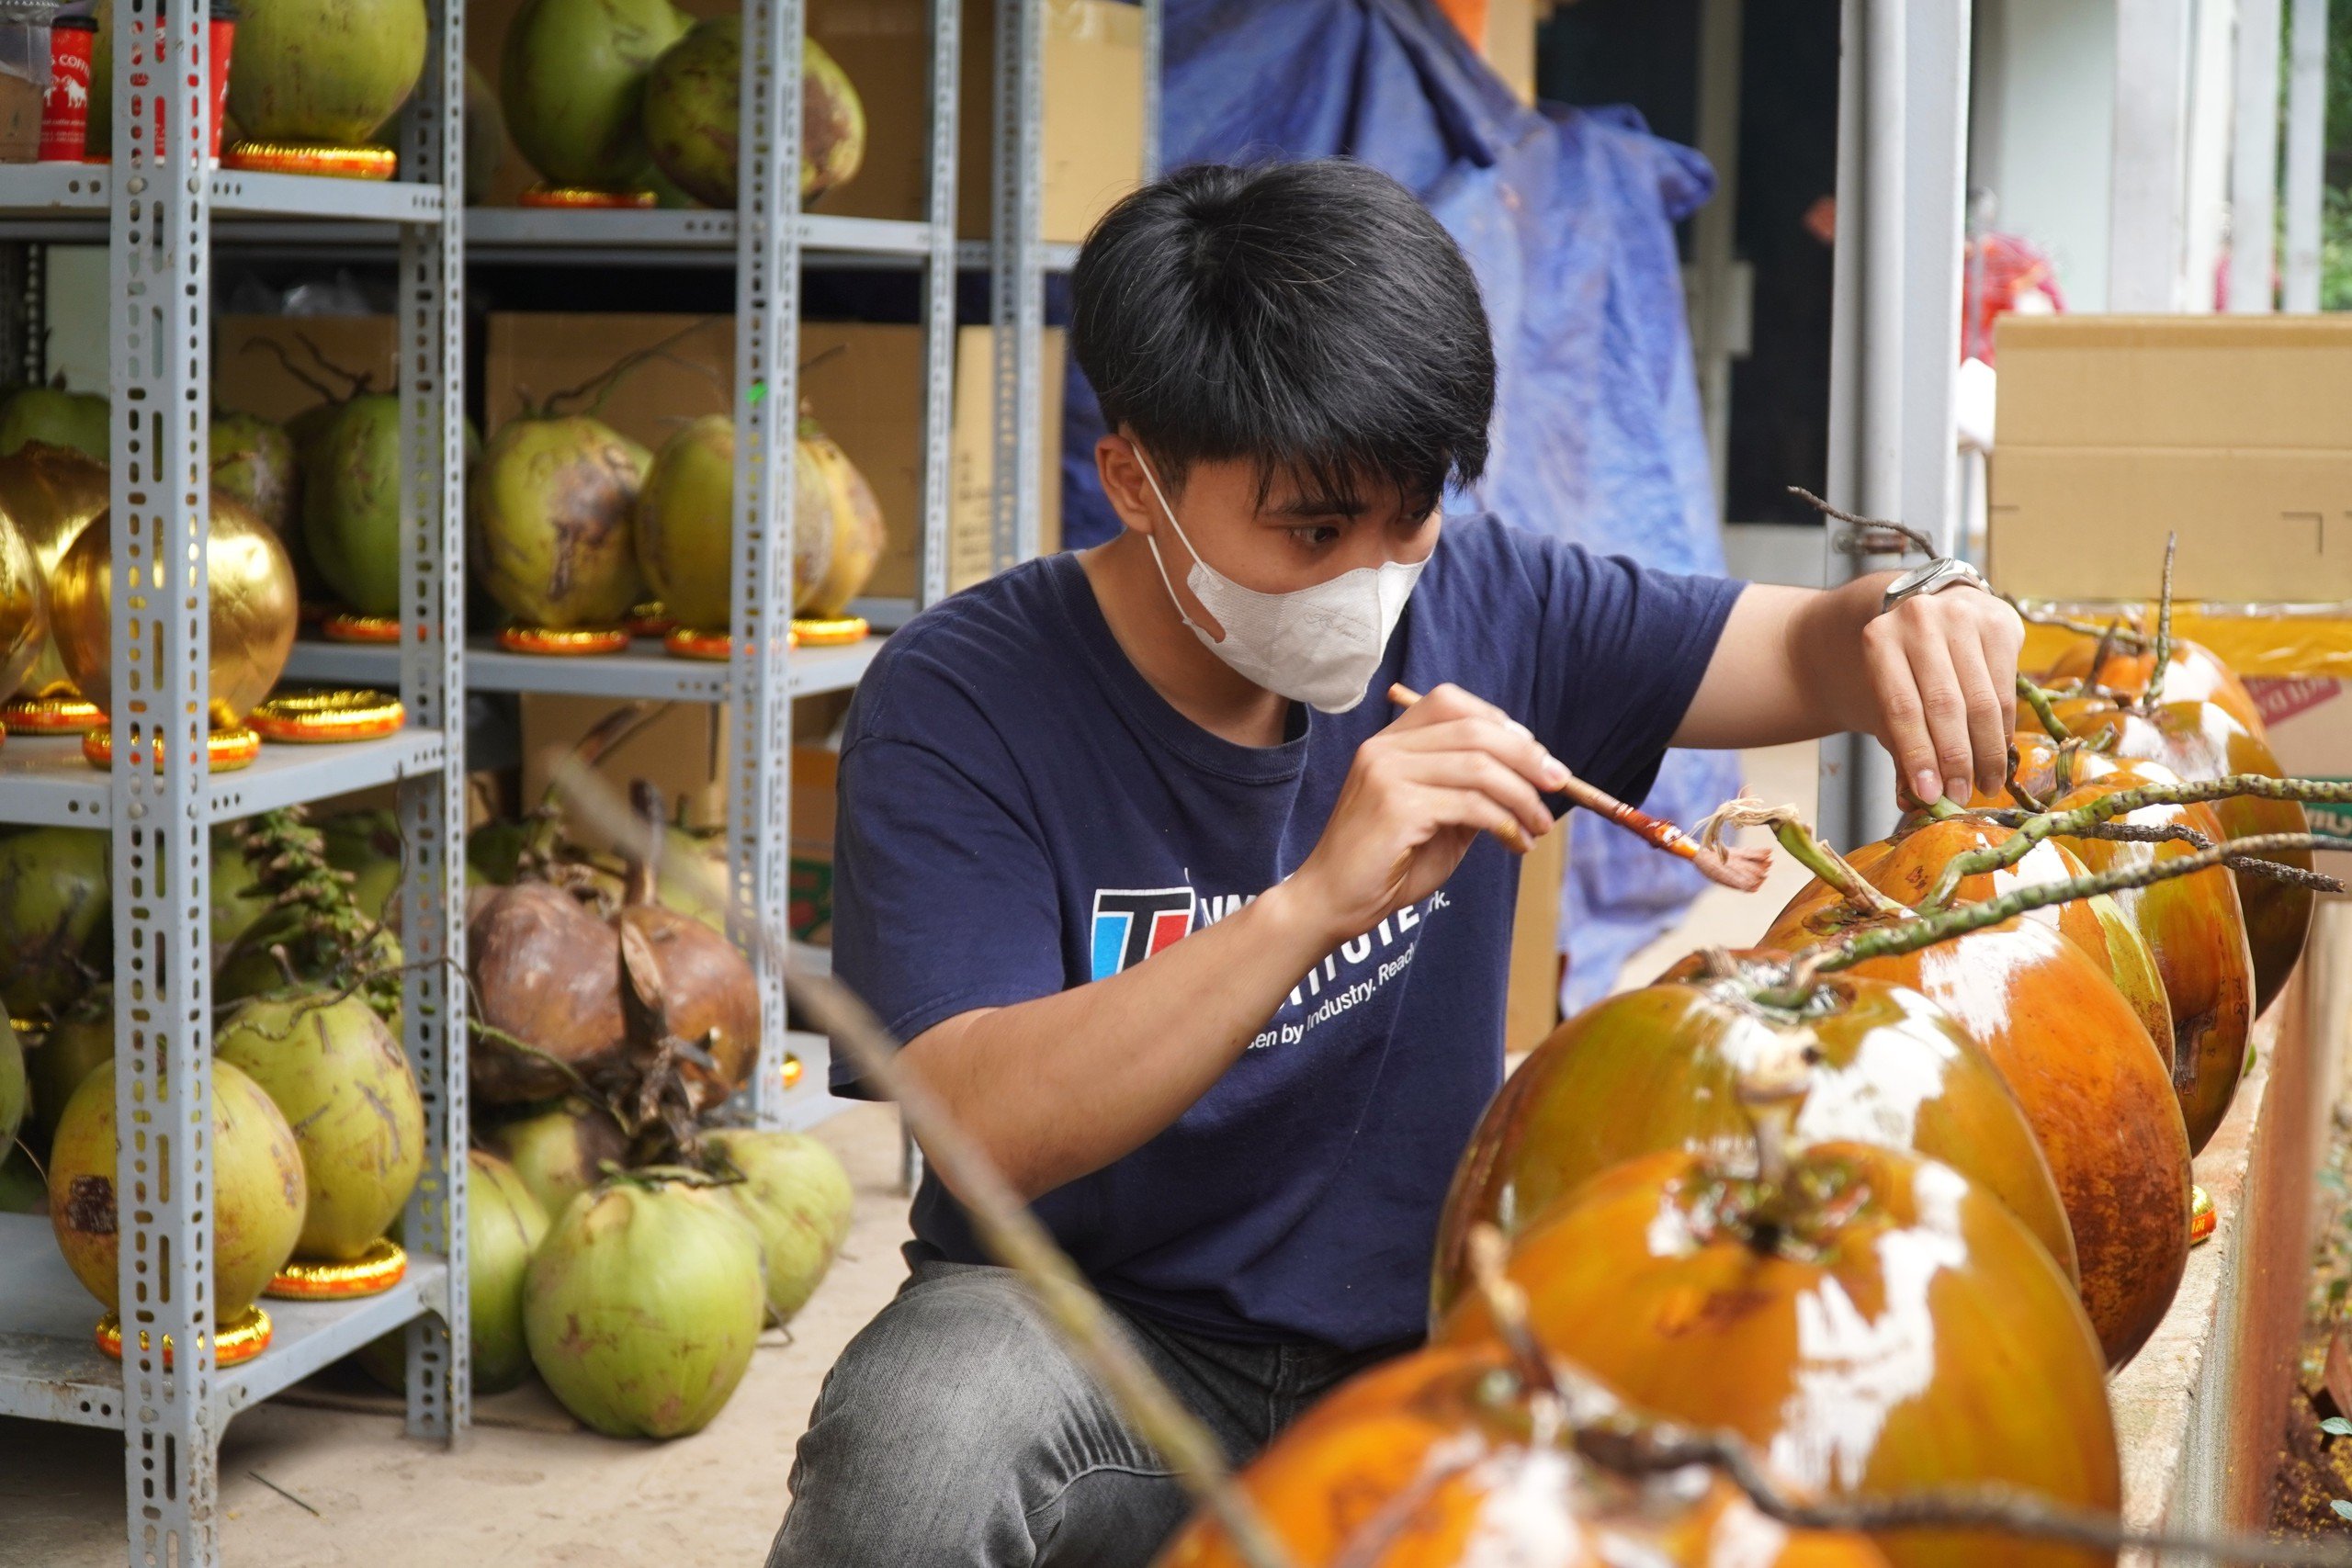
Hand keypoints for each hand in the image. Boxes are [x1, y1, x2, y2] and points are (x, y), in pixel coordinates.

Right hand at [1284, 683, 1563, 946]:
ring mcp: (1386, 774)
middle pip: (1474, 729)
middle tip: (1557, 785)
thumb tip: (1529, 774)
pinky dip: (1505, 822)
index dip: (1502, 723)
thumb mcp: (1439, 818)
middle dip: (1527, 756)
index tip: (1536, 758)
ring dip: (1522, 796)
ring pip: (1479, 766)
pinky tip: (1516, 842)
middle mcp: (1384, 748)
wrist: (1332, 903)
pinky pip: (1471, 805)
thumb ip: (1471, 791)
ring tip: (1539, 826)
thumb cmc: (1386, 865)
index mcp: (1389, 742)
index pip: (1452, 703)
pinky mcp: (1396, 806)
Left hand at [1861, 584, 2025, 805]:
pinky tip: (1997, 755)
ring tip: (1983, 785)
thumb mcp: (1890, 697)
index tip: (1930, 795)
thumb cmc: (1908, 667)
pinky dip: (2002, 730)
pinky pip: (2006, 690)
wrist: (1936, 612)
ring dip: (1984, 752)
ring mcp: (1963, 617)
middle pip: (1944, 705)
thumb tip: (1910, 800)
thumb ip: (1899, 743)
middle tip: (1960, 796)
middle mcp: (1920, 621)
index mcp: (1879, 639)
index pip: (1902, 708)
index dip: (1918, 755)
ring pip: (1981, 701)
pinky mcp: (2000, 623)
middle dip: (1954, 759)